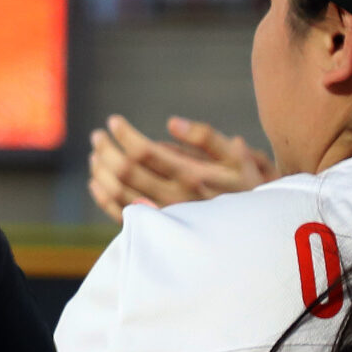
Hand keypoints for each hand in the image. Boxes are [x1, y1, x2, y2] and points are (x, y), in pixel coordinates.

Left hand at [86, 114, 274, 220]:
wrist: (255, 230)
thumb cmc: (247, 186)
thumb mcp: (239, 157)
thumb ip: (206, 137)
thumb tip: (172, 122)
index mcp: (191, 175)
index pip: (144, 152)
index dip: (124, 134)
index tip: (113, 120)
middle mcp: (174, 197)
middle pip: (125, 170)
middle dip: (106, 148)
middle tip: (98, 134)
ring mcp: (164, 216)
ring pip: (118, 192)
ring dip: (102, 170)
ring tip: (96, 152)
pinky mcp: (159, 231)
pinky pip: (121, 215)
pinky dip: (103, 198)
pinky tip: (96, 182)